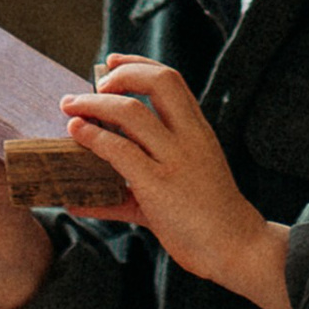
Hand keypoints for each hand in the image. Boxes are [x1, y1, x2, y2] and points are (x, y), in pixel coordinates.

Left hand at [64, 57, 292, 308]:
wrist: (237, 246)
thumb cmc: (208, 217)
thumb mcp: (182, 184)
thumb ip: (133, 186)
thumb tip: (81, 199)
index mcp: (199, 130)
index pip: (171, 79)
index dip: (139, 64)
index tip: (112, 62)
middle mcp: (189, 137)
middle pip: (157, 82)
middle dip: (120, 75)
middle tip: (92, 85)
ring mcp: (175, 159)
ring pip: (130, 113)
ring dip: (94, 105)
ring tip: (71, 108)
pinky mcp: (158, 184)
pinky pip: (119, 150)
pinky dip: (93, 138)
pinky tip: (77, 135)